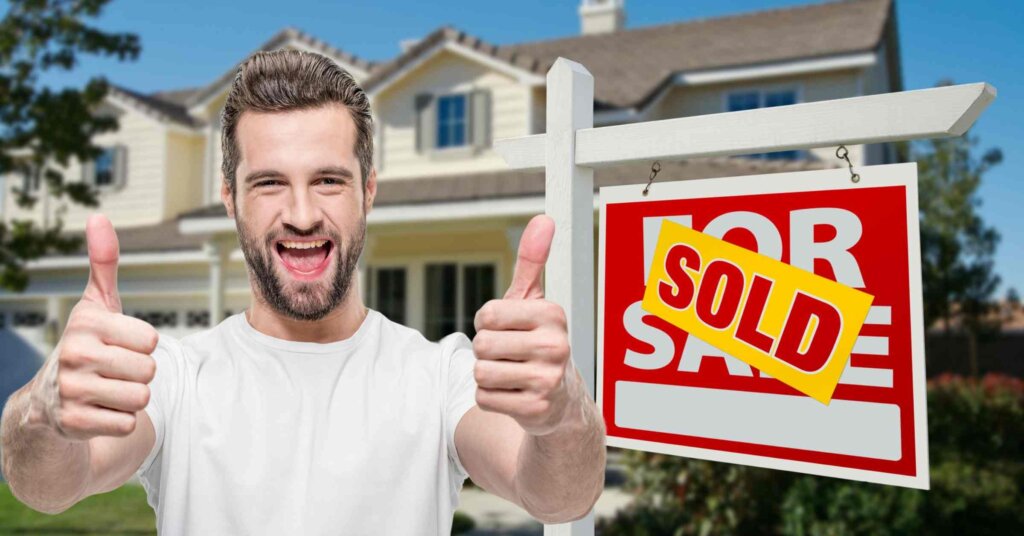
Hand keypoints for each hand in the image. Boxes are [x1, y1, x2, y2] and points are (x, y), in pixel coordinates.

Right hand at [23, 214, 158, 440]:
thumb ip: (104, 263)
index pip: (151, 340)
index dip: (142, 345)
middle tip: (113, 371)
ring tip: (107, 390)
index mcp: (86, 325)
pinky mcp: (74, 423)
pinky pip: (127, 423)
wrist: (46, 401)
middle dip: (140, 374)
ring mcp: (72, 391)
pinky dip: (120, 420)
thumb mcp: (96, 304)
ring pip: (141, 398)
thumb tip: (99, 217)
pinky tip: (98, 410)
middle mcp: (74, 356)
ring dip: (131, 397)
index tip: (119, 344)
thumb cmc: (86, 344)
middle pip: (150, 371)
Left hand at [471, 215, 579, 435]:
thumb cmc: (538, 341)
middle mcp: (556, 345)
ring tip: (511, 375)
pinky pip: (484, 399)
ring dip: (487, 376)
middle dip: (486, 352)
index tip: (508, 330)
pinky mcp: (536, 410)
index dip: (487, 324)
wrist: (562, 400)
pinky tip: (513, 395)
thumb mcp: (534, 301)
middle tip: (510, 356)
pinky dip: (491, 399)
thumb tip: (543, 219)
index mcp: (552, 314)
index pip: (486, 314)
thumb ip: (532, 261)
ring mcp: (548, 380)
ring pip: (480, 373)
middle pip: (481, 345)